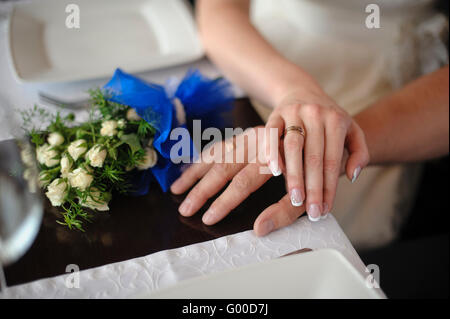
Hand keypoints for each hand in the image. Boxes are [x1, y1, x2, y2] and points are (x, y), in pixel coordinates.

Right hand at [171, 127, 307, 235]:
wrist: (323, 136)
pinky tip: (190, 168)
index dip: (224, 202)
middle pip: (223, 167)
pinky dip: (203, 158)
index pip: (242, 183)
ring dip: (194, 172)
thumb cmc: (316, 172)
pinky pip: (219, 146)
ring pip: (216, 153)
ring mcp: (249, 136)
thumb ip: (286, 212)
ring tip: (176, 189)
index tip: (208, 218)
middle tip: (185, 209)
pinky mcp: (246, 135)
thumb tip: (259, 228)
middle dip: (201, 190)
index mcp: (274, 157)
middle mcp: (258, 142)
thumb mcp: (309, 193)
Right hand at [265, 88, 369, 220]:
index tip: (325, 209)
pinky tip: (274, 171)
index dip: (329, 187)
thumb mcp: (351, 130)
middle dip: (312, 187)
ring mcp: (295, 113)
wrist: (302, 91)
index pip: (332, 160)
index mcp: (337, 120)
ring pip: (293, 147)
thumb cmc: (328, 118)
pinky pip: (272, 134)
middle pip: (314, 157)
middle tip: (311, 211)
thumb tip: (352, 175)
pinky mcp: (276, 114)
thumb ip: (359, 152)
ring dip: (294, 175)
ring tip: (294, 198)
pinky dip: (272, 152)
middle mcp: (316, 115)